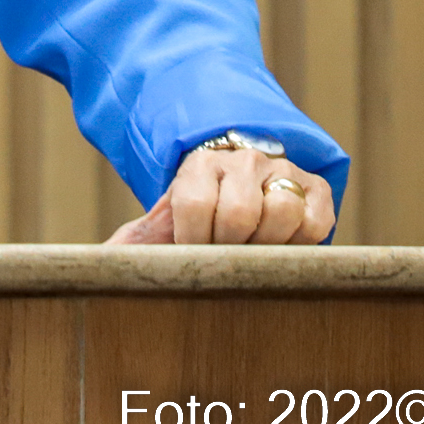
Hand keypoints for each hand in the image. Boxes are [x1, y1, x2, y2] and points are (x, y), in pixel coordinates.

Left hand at [103, 146, 334, 244]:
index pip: (194, 205)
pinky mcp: (317, 188)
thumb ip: (141, 239)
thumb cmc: (197, 213)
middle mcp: (243, 159)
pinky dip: (301, 242)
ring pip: (282, 213)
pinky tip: (282, 244)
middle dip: (230, 247)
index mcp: (200, 164)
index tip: (194, 257)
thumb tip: (105, 264)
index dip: (194, 242)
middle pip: (240, 212)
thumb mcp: (166, 220)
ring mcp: (283, 171)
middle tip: (226, 257)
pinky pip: (316, 222)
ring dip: (267, 244)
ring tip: (253, 251)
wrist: (237, 180)